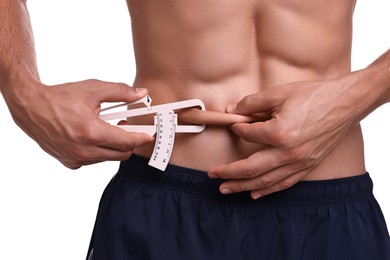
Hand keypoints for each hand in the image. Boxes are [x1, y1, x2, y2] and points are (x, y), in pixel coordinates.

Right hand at [8, 79, 152, 168]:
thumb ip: (121, 92)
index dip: (142, 138)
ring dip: (112, 145)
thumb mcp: (93, 89)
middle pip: (121, 154)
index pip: (127, 142)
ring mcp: (76, 159)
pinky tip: (90, 136)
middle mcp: (84, 151)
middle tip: (123, 125)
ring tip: (104, 127)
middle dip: (128, 141)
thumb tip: (142, 94)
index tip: (150, 134)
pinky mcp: (70, 163)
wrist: (31, 108)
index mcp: (92, 132)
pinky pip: (94, 160)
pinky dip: (98, 150)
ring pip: (108, 158)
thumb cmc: (62, 97)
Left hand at [208, 79, 359, 198]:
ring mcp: (299, 162)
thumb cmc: (313, 96)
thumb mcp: (279, 93)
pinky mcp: (307, 166)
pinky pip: (284, 183)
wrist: (344, 103)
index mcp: (279, 133)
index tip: (234, 125)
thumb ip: (252, 103)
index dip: (238, 129)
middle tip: (212, 175)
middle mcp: (288, 153)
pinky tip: (255, 194)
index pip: (248, 135)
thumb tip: (232, 110)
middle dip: (228, 173)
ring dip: (243, 187)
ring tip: (226, 189)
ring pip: (265, 181)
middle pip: (251, 168)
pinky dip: (267, 190)